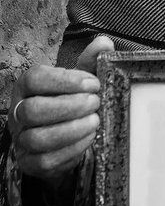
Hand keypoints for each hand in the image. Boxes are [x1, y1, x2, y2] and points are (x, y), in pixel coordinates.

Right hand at [8, 36, 114, 181]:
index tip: (93, 83)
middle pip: (33, 110)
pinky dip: (72, 149)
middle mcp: (18, 112)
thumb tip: (105, 42)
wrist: (62, 140)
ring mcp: (21, 140)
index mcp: (26, 87)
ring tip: (95, 121)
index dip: (65, 80)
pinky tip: (89, 138)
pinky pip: (46, 160)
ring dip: (72, 130)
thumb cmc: (70, 102)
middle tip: (95, 103)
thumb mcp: (80, 80)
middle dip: (70, 106)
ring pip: (37, 138)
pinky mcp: (30, 163)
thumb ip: (90, 61)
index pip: (34, 79)